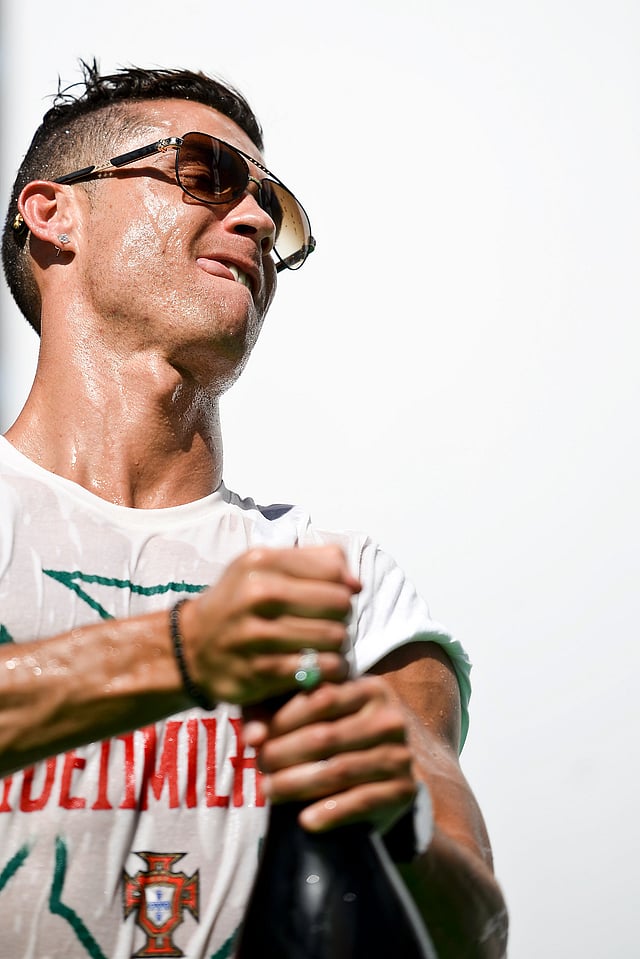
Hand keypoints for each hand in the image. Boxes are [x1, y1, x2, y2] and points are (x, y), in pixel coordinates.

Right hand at [179, 545, 359, 704]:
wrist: (192, 646)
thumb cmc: (239, 602)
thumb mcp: (264, 567)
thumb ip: (314, 562)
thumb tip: (356, 583)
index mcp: (261, 562)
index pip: (333, 570)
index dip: (341, 586)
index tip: (331, 597)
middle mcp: (257, 595)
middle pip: (339, 604)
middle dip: (342, 616)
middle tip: (329, 623)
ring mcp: (257, 635)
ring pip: (333, 637)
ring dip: (338, 644)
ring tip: (325, 644)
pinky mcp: (261, 672)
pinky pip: (320, 669)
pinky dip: (330, 669)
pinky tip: (321, 665)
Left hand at [243, 675, 417, 833]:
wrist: (390, 770)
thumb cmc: (340, 734)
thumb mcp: (317, 715)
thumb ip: (279, 714)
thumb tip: (251, 735)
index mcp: (371, 689)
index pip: (321, 699)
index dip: (283, 719)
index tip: (256, 738)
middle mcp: (390, 719)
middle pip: (326, 736)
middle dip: (284, 753)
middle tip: (259, 765)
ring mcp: (400, 755)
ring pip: (339, 770)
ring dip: (297, 784)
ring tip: (269, 790)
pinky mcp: (403, 790)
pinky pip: (362, 801)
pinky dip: (330, 812)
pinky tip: (304, 820)